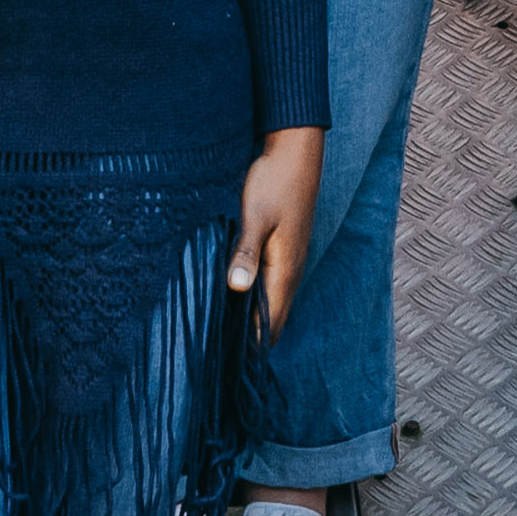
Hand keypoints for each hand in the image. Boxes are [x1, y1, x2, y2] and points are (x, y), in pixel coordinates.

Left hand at [228, 126, 322, 337]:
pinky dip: (257, 301)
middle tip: (220, 356)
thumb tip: (236, 290)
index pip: (270, 322)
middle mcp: (292, 271)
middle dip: (251, 339)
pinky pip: (273, 287)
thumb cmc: (274, 182)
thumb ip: (246, 253)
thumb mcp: (255, 216)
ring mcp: (291, 261)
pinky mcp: (285, 250)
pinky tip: (237, 299)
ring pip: (275, 303)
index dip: (250, 344)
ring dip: (255, 320)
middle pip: (274, 319)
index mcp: (285, 269)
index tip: (226, 363)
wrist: (296, 153)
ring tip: (225, 335)